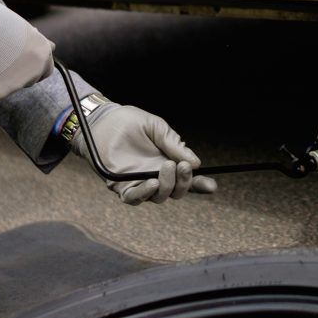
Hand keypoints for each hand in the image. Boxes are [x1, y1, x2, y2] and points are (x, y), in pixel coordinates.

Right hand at [0, 0, 53, 99]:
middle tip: (0, 62)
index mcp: (43, 51)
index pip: (46, 69)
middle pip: (31, 81)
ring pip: (11, 87)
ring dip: (2, 79)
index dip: (32, 67)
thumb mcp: (22, 27)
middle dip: (19, 75)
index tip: (20, 63)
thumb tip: (51, 47)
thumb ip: (36, 41)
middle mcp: (36, 70)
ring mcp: (18, 83)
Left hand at [72, 103, 217, 204]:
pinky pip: (134, 198)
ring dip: (167, 186)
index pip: (186, 180)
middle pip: (176, 192)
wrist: (105, 120)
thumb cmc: (131, 123)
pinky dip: (144, 193)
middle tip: (182, 166)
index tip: (212, 186)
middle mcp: (156, 177)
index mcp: (168, 164)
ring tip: (166, 166)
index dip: (200, 186)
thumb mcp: (158, 128)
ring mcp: (139, 183)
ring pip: (158, 197)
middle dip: (184, 183)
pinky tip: (151, 182)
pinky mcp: (121, 186)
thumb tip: (196, 163)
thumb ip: (175, 145)